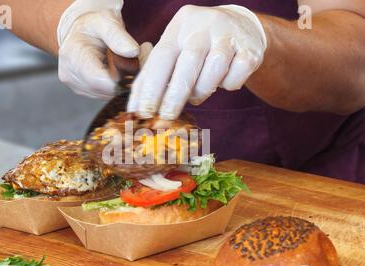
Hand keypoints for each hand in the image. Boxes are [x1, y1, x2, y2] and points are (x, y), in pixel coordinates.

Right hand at [57, 0, 149, 99]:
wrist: (82, 34)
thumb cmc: (93, 27)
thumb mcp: (105, 22)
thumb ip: (117, 35)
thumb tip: (133, 52)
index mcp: (73, 56)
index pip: (99, 80)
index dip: (122, 76)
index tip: (136, 59)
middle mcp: (72, 76)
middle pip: (107, 90)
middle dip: (127, 77)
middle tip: (141, 56)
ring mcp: (78, 87)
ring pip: (111, 94)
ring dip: (125, 81)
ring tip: (130, 60)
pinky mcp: (87, 92)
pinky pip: (109, 94)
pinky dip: (120, 84)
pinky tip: (123, 70)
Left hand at [127, 5, 267, 118]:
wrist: (241, 26)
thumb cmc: (199, 45)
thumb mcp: (177, 47)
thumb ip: (157, 71)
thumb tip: (137, 107)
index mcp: (179, 26)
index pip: (160, 58)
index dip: (150, 87)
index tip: (142, 112)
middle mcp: (203, 26)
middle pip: (187, 63)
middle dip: (174, 96)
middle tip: (166, 117)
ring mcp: (228, 35)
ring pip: (213, 71)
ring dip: (202, 91)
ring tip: (197, 94)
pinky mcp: (250, 49)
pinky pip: (235, 77)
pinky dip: (228, 85)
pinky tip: (224, 80)